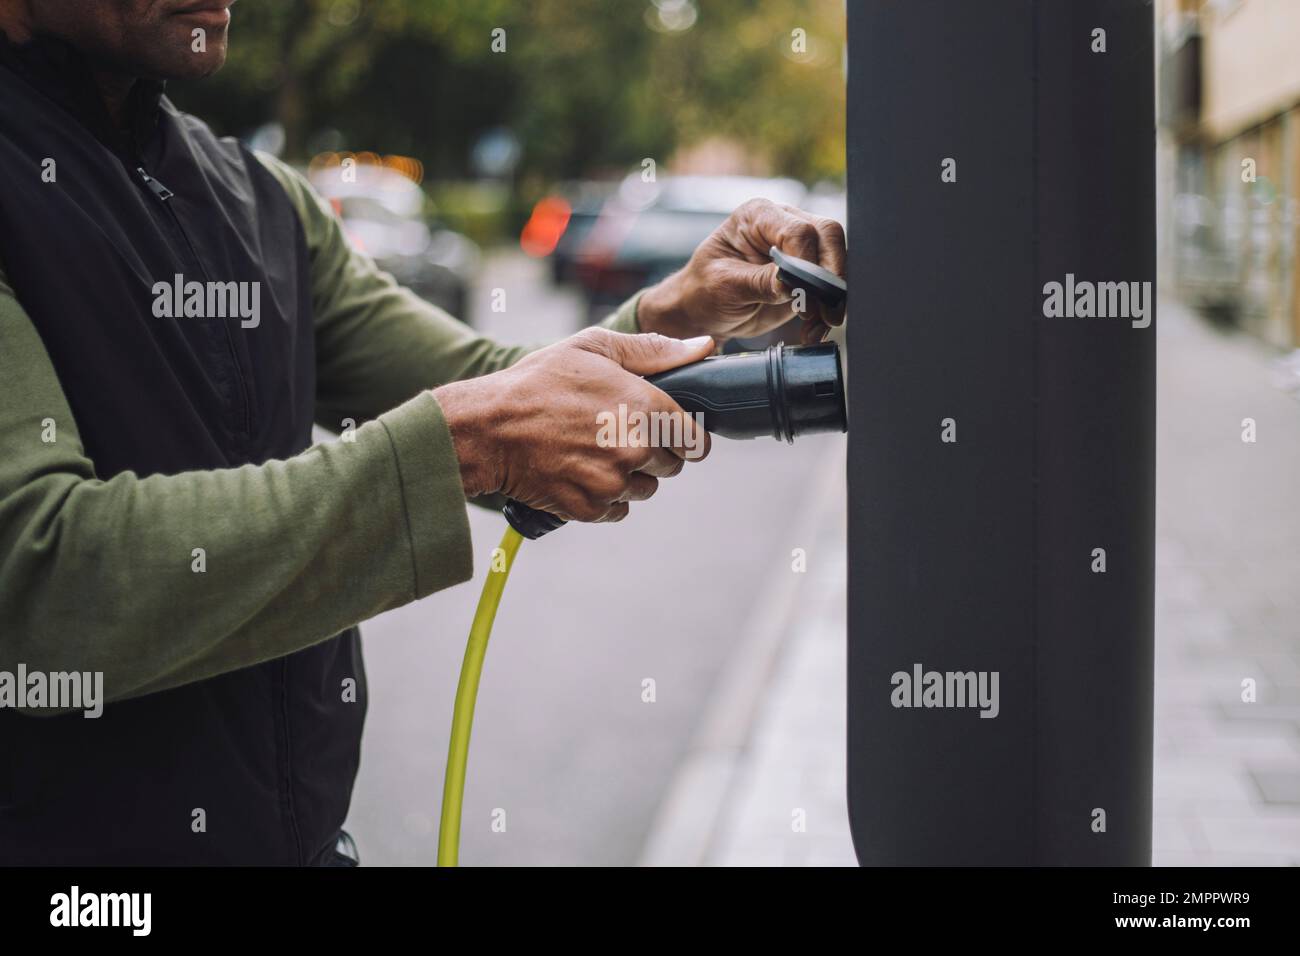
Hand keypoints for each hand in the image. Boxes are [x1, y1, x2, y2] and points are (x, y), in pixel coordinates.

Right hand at [434, 328, 713, 522]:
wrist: (485, 429)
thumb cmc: (538, 382)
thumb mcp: (594, 348)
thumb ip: (655, 350)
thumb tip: (704, 347)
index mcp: (645, 407)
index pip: (695, 441)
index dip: (684, 435)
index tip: (667, 430)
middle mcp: (635, 449)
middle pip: (670, 466)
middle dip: (652, 453)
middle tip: (614, 433)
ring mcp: (612, 483)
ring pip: (643, 489)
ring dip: (628, 476)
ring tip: (591, 450)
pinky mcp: (589, 509)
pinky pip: (616, 510)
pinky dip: (603, 497)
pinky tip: (578, 471)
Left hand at [637, 198, 846, 345]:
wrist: (703, 310)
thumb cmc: (704, 289)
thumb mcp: (724, 286)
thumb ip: (760, 282)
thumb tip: (792, 285)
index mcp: (758, 216)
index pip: (798, 230)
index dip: (807, 262)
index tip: (802, 294)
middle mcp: (783, 223)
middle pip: (828, 236)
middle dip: (831, 276)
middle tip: (826, 312)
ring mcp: (799, 247)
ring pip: (835, 260)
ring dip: (832, 297)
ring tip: (818, 326)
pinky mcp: (807, 273)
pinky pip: (830, 285)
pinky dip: (827, 309)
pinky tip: (815, 328)